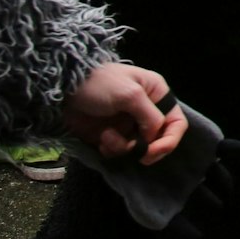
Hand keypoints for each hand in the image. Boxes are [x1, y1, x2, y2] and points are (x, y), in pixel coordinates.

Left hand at [62, 63, 186, 164]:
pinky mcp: (112, 135)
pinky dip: (111, 150)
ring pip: (138, 148)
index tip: (153, 151)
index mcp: (156, 95)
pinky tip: (101, 139)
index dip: (169, 140)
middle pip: (159, 140)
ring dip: (123, 147)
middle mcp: (146, 111)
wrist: (63, 89)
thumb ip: (150, 117)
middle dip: (147, 148)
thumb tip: (154, 138)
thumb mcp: (130, 94)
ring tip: (107, 136)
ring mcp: (128, 124)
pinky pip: (120, 152)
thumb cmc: (100, 84)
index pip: (176, 122)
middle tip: (137, 154)